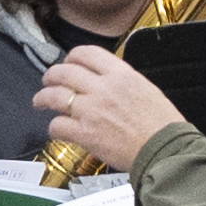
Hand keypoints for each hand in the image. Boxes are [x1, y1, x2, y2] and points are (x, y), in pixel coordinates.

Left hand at [32, 46, 186, 173]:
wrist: (165, 151)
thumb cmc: (162, 126)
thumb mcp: (147, 89)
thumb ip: (123, 82)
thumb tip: (107, 82)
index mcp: (121, 75)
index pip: (87, 53)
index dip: (72, 56)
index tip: (69, 62)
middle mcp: (103, 89)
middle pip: (64, 72)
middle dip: (52, 75)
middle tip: (49, 80)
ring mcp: (91, 111)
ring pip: (54, 96)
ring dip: (43, 97)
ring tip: (40, 101)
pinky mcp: (85, 134)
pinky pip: (58, 125)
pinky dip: (53, 127)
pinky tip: (56, 128)